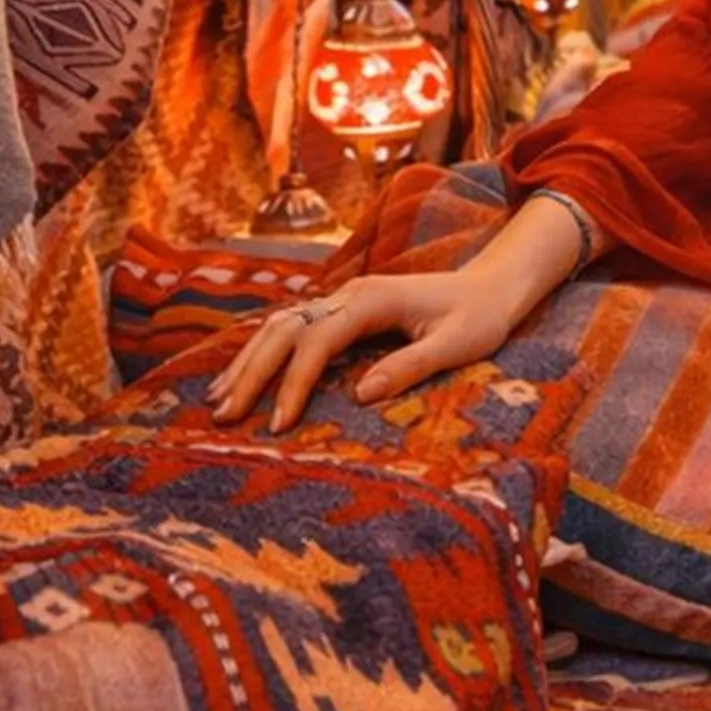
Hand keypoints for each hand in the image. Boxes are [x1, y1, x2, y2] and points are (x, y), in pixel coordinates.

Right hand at [208, 271, 523, 433]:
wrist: (493, 285)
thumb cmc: (480, 317)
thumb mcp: (458, 344)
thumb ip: (412, 366)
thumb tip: (361, 394)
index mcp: (374, 300)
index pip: (319, 342)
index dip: (294, 383)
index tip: (279, 425)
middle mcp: (350, 294)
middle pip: (286, 329)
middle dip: (252, 372)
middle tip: (225, 417)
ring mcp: (344, 299)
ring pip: (280, 325)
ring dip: (248, 361)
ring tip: (217, 402)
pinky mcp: (344, 310)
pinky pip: (293, 329)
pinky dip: (262, 352)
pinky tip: (241, 378)